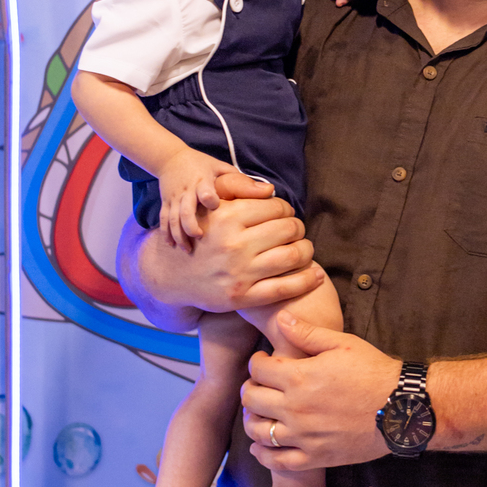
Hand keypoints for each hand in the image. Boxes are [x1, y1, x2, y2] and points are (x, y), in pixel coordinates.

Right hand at [150, 194, 319, 310]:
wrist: (170, 274)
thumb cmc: (198, 235)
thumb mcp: (210, 206)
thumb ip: (237, 189)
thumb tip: (271, 190)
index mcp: (227, 217)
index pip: (277, 207)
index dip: (287, 210)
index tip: (285, 215)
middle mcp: (234, 244)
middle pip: (288, 229)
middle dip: (298, 228)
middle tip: (295, 232)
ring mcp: (239, 272)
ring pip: (292, 256)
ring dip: (306, 251)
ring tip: (304, 249)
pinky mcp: (242, 297)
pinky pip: (285, 287)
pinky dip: (306, 280)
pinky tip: (316, 274)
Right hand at [158, 147, 260, 252]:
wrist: (172, 160)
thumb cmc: (204, 167)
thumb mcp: (223, 169)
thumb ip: (243, 182)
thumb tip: (270, 191)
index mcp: (203, 180)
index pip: (204, 189)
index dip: (208, 198)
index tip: (215, 207)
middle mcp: (187, 191)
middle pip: (185, 208)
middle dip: (191, 224)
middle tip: (200, 237)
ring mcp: (174, 199)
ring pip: (173, 218)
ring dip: (180, 234)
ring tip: (188, 249)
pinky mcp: (166, 204)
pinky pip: (164, 221)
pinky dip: (167, 234)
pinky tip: (174, 247)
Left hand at [242, 310, 397, 469]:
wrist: (401, 408)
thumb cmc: (374, 372)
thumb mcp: (342, 344)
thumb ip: (307, 333)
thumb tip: (282, 318)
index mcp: (300, 378)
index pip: (258, 369)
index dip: (257, 361)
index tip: (263, 360)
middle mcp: (296, 408)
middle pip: (251, 399)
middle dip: (250, 388)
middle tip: (259, 384)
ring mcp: (304, 436)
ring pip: (258, 431)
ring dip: (252, 419)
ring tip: (259, 412)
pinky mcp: (315, 457)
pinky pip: (277, 461)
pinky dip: (262, 453)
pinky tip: (262, 445)